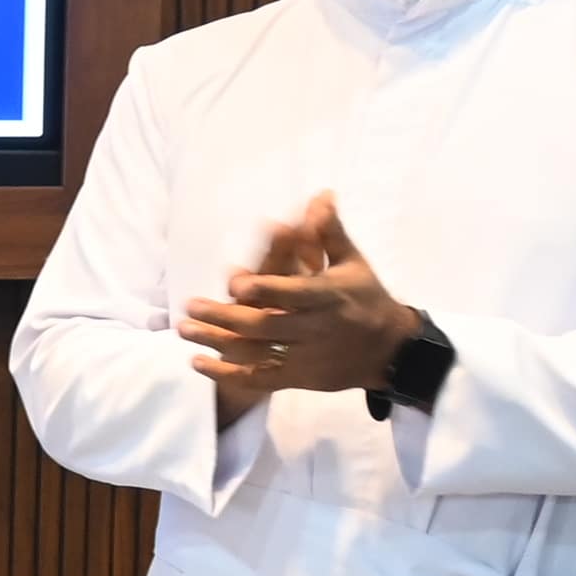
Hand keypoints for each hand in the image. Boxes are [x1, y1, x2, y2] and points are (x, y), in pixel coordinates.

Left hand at [182, 195, 414, 410]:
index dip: (264, 289)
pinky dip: (227, 373)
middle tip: (191, 306)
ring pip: (256, 353)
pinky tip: (198, 362)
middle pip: (265, 326)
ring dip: (217, 342)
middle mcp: (315, 329)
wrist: (390, 350)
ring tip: (185, 330)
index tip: (234, 281)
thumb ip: (329, 232)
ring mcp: (305, 358)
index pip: (293, 293)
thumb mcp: (352, 263)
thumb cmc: (366, 298)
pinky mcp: (298, 379)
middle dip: (226, 317)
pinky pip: (259, 379)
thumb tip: (321, 196)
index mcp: (329, 297)